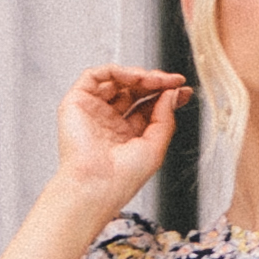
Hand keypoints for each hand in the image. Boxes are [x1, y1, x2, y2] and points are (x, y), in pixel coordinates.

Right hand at [54, 62, 188, 221]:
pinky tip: (135, 78)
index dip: (165, 95)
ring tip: (156, 80)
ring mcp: (93, 111)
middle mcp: (109, 122)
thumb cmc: (121, 179)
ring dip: (139, 75)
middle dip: (155, 82)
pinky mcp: (76, 103)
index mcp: (126, 135)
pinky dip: (117, 71)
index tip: (182, 89)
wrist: (97, 186)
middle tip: (172, 81)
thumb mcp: (155, 147)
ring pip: (116, 80)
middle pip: (133, 90)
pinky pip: (95, 76)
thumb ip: (165, 118)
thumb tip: (172, 94)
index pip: (147, 106)